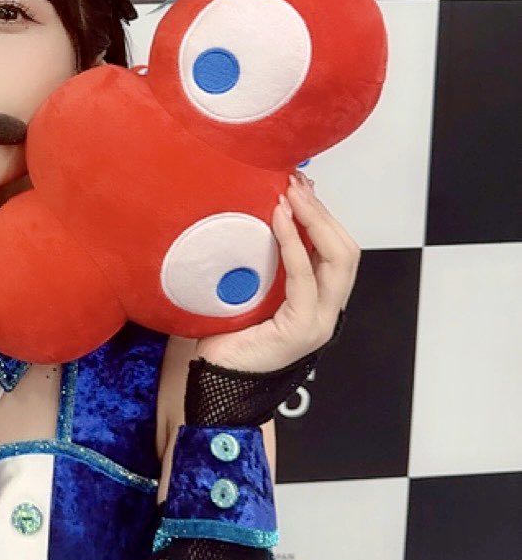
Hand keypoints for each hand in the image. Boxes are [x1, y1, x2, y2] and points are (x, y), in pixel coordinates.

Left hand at [193, 170, 358, 372]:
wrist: (211, 377)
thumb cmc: (224, 332)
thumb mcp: (250, 285)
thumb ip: (265, 258)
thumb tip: (263, 210)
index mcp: (318, 300)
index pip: (338, 250)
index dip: (323, 215)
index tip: (300, 184)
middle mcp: (326, 311)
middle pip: (346, 251)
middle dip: (323, 212)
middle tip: (296, 182)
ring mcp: (318, 322)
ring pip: (339, 261)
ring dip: (315, 220)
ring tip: (290, 192)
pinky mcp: (301, 331)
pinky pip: (305, 279)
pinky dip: (295, 244)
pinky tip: (280, 219)